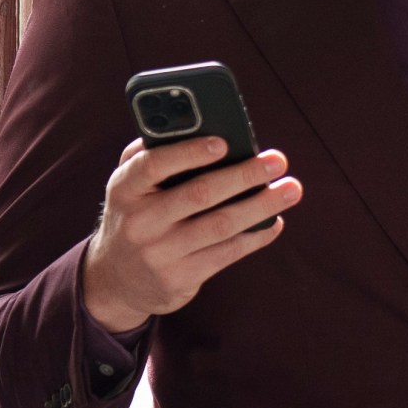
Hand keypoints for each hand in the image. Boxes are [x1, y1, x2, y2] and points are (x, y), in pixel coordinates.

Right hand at [81, 137, 300, 332]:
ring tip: (290, 189)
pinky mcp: (180, 278)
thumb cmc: (134, 215)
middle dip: (244, 175)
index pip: (154, 165)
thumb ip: (149, 154)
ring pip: (220, 225)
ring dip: (261, 205)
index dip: (190, 152)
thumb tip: (197, 128)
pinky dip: (255, 236)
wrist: (117, 279)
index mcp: (124, 189)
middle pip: (199, 194)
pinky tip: (273, 221)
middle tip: (277, 161)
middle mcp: (139, 222)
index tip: (224, 142)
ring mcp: (160, 254)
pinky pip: (226, 254)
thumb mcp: (128, 185)